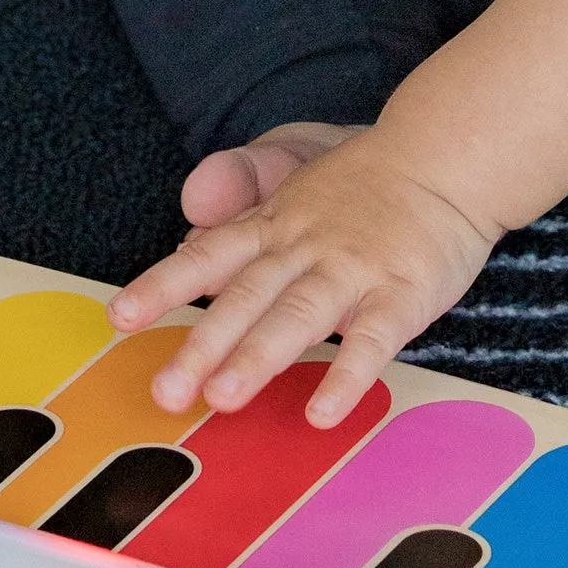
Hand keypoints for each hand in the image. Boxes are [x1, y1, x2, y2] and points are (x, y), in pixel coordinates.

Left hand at [112, 128, 499, 425]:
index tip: (120, 318)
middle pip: (245, 296)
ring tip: (223, 400)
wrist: (447, 155)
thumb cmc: (366, 179)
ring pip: (298, 315)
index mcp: (274, 224)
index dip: (163, 285)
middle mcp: (304, 247)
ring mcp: (353, 270)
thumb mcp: (294, 173)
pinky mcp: (401, 293)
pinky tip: (323, 413)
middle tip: (166, 393)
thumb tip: (187, 230)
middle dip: (203, 344)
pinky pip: (373, 338)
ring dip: (259, 357)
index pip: (209, 255)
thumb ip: (240, 202)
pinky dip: (348, 375)